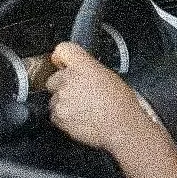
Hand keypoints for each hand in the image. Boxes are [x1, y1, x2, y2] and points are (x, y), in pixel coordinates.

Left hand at [47, 42, 167, 154]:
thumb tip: (80, 70)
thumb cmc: (121, 104)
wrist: (121, 127)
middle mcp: (69, 79)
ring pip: (54, 97)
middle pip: (54, 77)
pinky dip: (64, 116)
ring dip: (64, 102)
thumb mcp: (110, 76)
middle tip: (79, 92)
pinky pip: (54, 114)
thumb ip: (90, 69)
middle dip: (63, 84)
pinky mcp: (58, 116)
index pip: (62, 49)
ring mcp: (62, 99)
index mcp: (84, 66)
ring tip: (83, 108)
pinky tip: (80, 117)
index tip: (62, 63)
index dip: (62, 57)